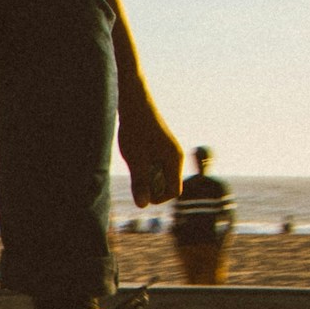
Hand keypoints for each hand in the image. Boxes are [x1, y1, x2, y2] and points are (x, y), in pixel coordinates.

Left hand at [117, 86, 183, 206]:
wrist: (134, 102)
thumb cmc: (135, 129)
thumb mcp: (135, 159)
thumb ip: (140, 182)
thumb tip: (142, 206)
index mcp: (174, 160)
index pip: (173, 191)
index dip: (157, 197)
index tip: (139, 191)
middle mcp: (176, 156)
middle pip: (168, 184)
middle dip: (151, 185)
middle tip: (134, 172)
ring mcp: (169, 151)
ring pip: (161, 174)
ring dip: (146, 175)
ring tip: (133, 161)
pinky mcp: (161, 146)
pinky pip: (157, 165)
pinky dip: (145, 166)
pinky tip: (134, 154)